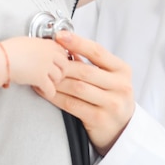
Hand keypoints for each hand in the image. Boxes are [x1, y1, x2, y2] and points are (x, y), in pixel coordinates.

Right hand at [2, 36, 70, 97]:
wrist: (2, 58)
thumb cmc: (9, 50)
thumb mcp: (28, 42)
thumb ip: (38, 47)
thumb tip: (38, 51)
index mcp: (47, 44)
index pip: (63, 52)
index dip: (62, 60)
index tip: (60, 64)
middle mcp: (49, 54)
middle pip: (65, 65)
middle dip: (61, 72)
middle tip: (56, 76)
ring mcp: (46, 66)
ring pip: (59, 77)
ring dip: (55, 82)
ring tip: (49, 84)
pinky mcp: (40, 78)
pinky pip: (51, 89)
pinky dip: (49, 92)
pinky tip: (47, 93)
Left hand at [43, 31, 134, 154]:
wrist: (122, 128)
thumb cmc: (112, 98)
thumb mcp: (110, 78)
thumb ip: (92, 64)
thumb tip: (67, 47)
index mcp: (123, 70)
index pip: (98, 52)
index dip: (77, 43)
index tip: (60, 36)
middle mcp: (121, 86)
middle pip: (85, 71)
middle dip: (62, 65)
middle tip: (45, 60)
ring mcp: (112, 103)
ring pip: (77, 88)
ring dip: (56, 81)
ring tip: (42, 76)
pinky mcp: (99, 118)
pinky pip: (72, 104)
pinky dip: (55, 97)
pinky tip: (46, 92)